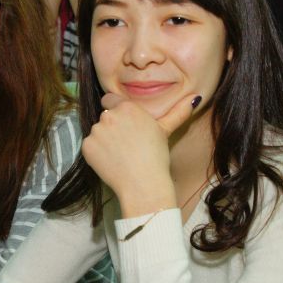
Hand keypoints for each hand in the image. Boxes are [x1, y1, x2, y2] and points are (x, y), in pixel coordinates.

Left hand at [81, 93, 199, 215]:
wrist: (143, 183)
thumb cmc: (156, 157)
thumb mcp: (165, 130)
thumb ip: (178, 112)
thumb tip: (196, 98)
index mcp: (127, 107)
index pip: (110, 99)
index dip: (116, 111)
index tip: (123, 125)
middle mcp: (110, 115)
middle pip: (105, 116)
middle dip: (112, 127)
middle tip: (126, 144)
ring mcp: (96, 131)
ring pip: (97, 131)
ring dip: (104, 140)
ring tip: (120, 154)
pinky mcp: (87, 146)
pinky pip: (90, 146)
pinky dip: (96, 153)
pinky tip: (111, 161)